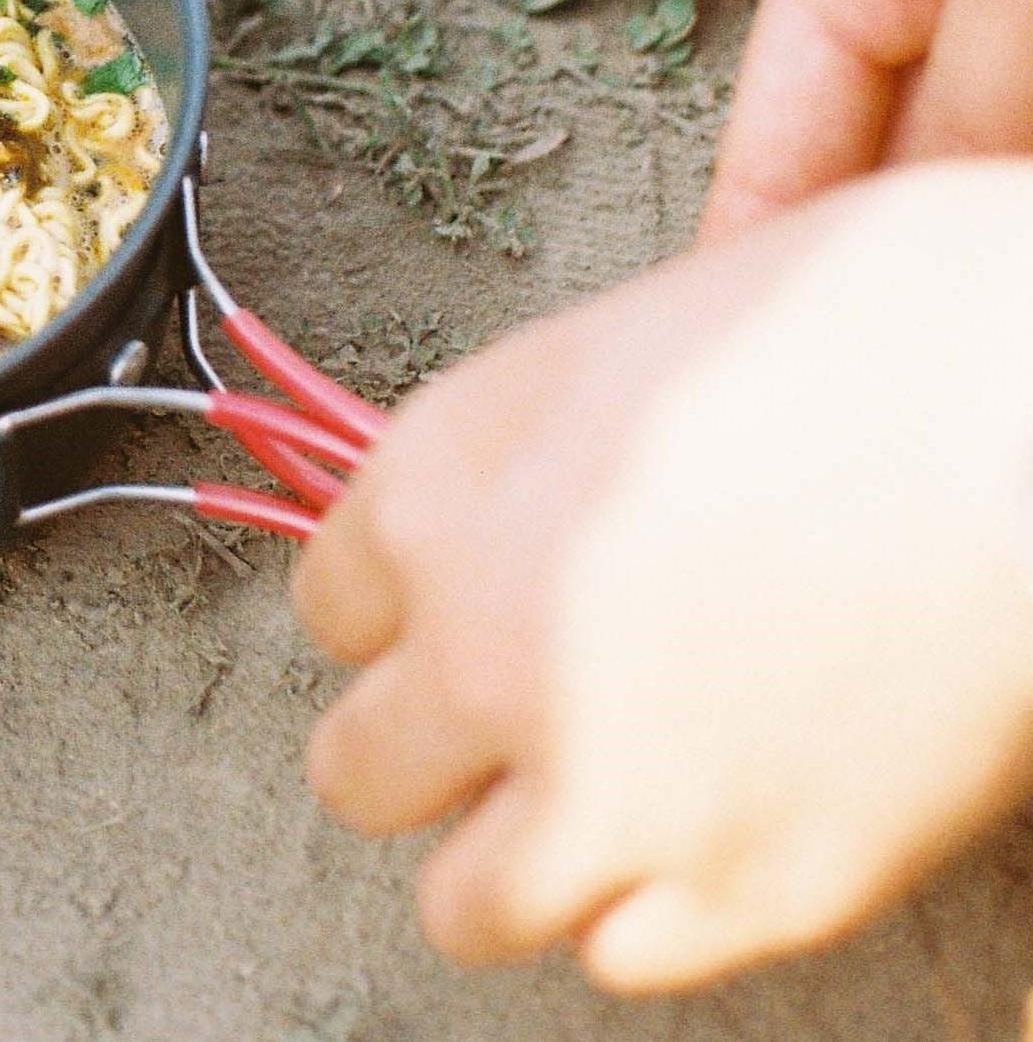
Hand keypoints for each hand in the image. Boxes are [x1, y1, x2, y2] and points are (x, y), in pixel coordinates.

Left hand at [293, 160, 1032, 992]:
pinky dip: (644, 910)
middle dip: (420, 748)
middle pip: (357, 772)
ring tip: (580, 805)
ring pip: (467, 906)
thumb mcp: (613, 351)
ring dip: (511, 859)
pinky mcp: (751, 889)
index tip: (441, 612)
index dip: (397, 611)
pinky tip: (692, 836)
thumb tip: (486, 533)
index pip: (323, 609)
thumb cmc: (863, 330)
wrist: (1028, 406)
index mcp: (439, 494)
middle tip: (494, 724)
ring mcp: (610, 789)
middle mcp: (488, 652)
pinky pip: (621, 956)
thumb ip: (514, 470)